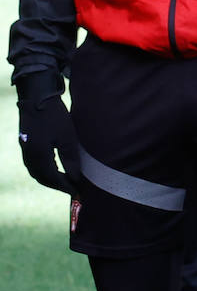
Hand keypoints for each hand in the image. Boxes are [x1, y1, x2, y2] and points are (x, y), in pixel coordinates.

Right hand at [16, 72, 83, 194]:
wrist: (36, 98)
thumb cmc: (54, 116)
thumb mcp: (67, 138)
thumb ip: (70, 159)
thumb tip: (75, 178)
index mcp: (38, 157)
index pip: (52, 179)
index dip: (65, 187)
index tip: (77, 193)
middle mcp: (29, 157)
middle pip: (43, 178)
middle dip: (58, 185)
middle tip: (73, 189)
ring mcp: (26, 152)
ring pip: (38, 173)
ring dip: (51, 180)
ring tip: (67, 182)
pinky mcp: (27, 146)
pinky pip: (35, 166)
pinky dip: (46, 172)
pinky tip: (55, 170)